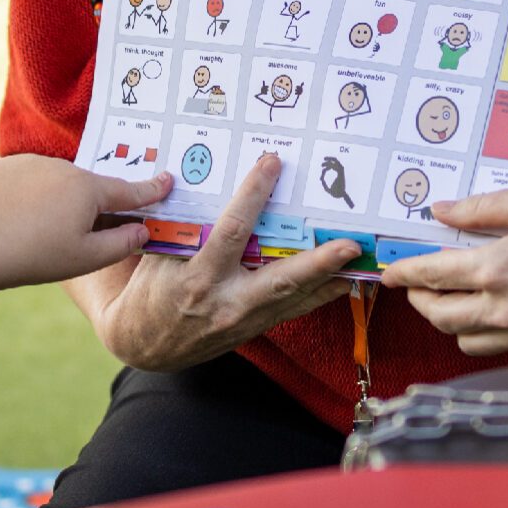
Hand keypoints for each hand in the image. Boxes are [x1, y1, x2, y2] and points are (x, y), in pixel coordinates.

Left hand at [0, 154, 172, 287]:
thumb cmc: (34, 255)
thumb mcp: (86, 258)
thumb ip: (121, 243)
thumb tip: (142, 230)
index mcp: (89, 190)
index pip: (129, 191)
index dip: (151, 189)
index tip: (167, 180)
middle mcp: (65, 168)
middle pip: (91, 189)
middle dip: (92, 208)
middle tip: (76, 236)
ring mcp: (34, 163)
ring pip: (59, 183)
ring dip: (59, 201)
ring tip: (38, 233)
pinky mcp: (8, 167)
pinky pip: (31, 179)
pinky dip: (32, 196)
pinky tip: (18, 220)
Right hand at [91, 155, 358, 371]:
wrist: (144, 344)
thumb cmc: (149, 291)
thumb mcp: (157, 256)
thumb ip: (184, 227)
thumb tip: (203, 180)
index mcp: (199, 277)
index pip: (231, 231)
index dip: (252, 195)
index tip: (272, 163)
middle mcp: (227, 301)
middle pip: (282, 279)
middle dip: (319, 262)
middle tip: (351, 244)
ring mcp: (246, 319)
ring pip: (298, 297)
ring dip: (333, 278)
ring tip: (364, 259)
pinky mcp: (256, 328)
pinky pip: (295, 309)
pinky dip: (322, 294)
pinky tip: (346, 279)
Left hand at [380, 186, 507, 355]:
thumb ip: (482, 209)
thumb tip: (440, 212)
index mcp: (500, 270)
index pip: (432, 277)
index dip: (405, 273)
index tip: (390, 270)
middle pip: (440, 316)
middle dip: (419, 300)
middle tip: (415, 283)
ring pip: (465, 339)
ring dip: (448, 320)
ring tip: (451, 296)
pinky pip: (498, 346)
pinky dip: (482, 332)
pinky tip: (490, 308)